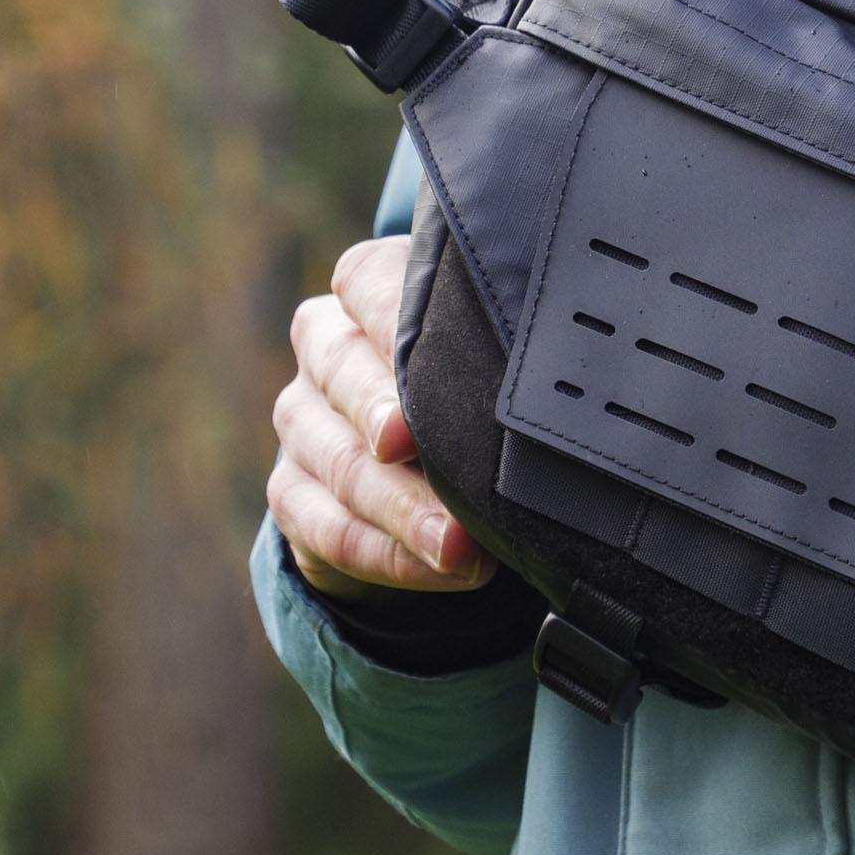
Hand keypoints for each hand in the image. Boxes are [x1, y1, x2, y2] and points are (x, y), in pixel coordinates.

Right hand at [267, 235, 497, 598]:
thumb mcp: (489, 361)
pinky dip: (388, 555)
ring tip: (459, 546)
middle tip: (425, 455)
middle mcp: (325, 346)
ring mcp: (300, 419)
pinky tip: (441, 570)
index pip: (367, 283)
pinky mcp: (291, 491)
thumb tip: (563, 392)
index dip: (397, 321)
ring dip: (402, 510)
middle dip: (390, 417)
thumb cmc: (475, 390)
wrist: (423, 470)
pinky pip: (326, 527)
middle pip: (342, 370)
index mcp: (368, 291)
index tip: (429, 362)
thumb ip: (502, 356)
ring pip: (339, 460)